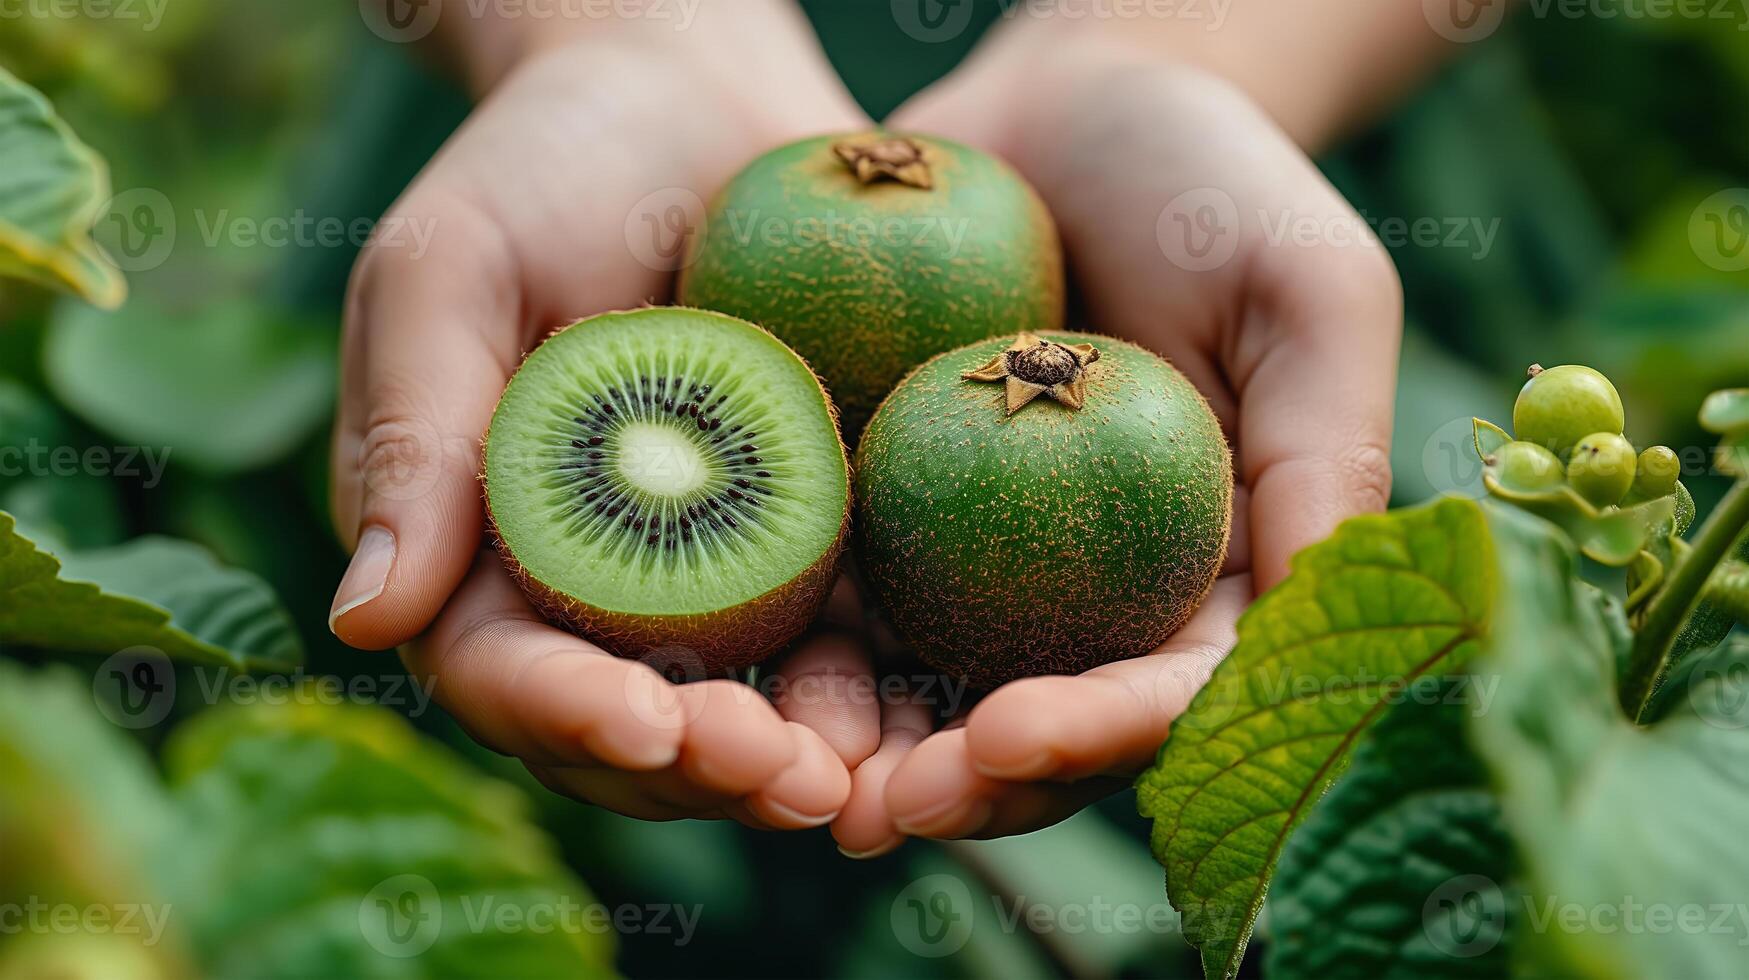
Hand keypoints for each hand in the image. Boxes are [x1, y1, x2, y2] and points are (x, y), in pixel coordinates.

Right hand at [328, 6, 876, 824]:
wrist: (694, 91)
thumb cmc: (547, 160)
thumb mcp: (452, 267)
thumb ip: (416, 433)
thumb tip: (362, 623)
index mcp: (478, 545)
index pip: (504, 666)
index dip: (569, 713)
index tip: (650, 728)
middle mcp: (594, 584)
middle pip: (633, 722)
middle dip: (702, 770)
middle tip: (791, 784)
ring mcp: (712, 570)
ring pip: (747, 708)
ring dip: (800, 758)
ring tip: (866, 780)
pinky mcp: (817, 535)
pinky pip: (846, 634)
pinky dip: (881, 687)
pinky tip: (937, 710)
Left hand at [831, 36, 1401, 852]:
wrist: (1063, 105)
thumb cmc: (1211, 182)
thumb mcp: (1306, 287)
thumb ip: (1327, 444)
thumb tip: (1315, 608)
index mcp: (1213, 578)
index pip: (1170, 691)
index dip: (1100, 734)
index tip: (1014, 736)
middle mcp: (1093, 596)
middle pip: (1036, 723)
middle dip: (964, 783)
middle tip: (881, 808)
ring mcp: (980, 560)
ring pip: (922, 687)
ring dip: (860, 748)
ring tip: (792, 778)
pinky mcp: (882, 507)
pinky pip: (835, 589)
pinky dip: (791, 642)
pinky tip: (730, 675)